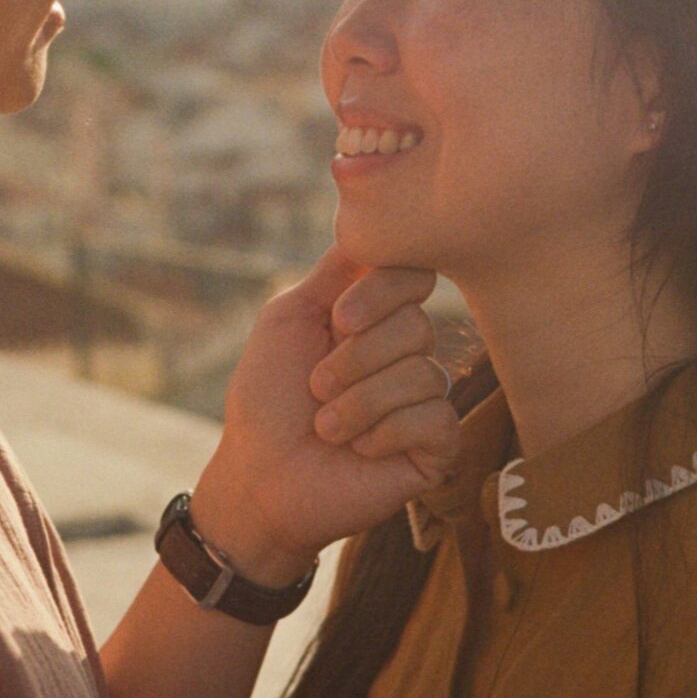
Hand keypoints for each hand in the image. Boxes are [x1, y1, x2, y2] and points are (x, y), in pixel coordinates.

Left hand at [193, 247, 460, 583]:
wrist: (260, 478)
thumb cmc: (266, 399)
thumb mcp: (289, 318)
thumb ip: (334, 271)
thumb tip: (370, 220)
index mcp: (375, 318)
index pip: (413, 275)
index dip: (380, 294)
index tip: (338, 320)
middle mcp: (405, 353)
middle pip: (416, 324)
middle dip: (353, 359)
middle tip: (316, 389)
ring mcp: (424, 400)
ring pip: (422, 373)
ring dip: (358, 403)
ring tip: (327, 427)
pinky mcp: (436, 446)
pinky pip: (436, 417)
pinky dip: (384, 433)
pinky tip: (360, 450)